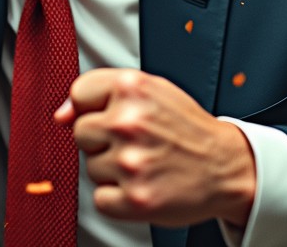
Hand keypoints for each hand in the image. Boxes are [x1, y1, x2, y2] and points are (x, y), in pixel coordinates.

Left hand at [54, 68, 254, 228]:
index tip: (116, 115)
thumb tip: (60, 115)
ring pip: (90, 166)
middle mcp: (129, 121)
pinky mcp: (135, 198)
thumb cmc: (185, 128)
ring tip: (145, 162)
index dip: (94, 107)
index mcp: (132, 87)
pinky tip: (142, 184)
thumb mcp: (149, 91)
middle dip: (102, 139)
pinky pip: (100, 199)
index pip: (79, 94)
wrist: (225, 166)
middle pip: (80, 132)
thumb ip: (101, 92)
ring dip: (111, 169)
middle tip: (136, 142)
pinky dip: (117, 198)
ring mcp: (131, 161)